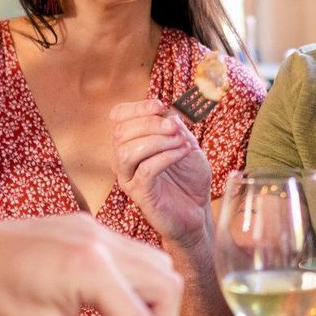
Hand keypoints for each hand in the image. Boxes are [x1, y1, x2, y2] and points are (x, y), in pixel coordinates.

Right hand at [111, 100, 213, 251]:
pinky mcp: (139, 194)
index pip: (118, 117)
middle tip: (176, 126)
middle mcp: (123, 159)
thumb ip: (175, 127)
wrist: (197, 210)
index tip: (160, 105)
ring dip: (157, 140)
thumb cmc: (189, 177)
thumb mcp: (186, 143)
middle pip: (121, 132)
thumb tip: (167, 112)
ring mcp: (129, 177)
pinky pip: (145, 170)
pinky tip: (182, 152)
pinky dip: (166, 156)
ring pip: (127, 151)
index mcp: (130, 142)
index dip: (137, 108)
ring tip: (180, 141)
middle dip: (151, 124)